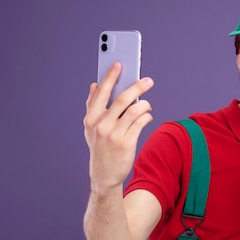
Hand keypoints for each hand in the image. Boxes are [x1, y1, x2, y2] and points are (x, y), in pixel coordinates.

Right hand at [83, 62, 153, 191]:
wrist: (104, 175)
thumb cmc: (100, 147)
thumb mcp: (91, 128)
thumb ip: (93, 106)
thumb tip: (94, 85)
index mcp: (91, 119)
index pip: (101, 93)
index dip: (110, 77)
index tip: (119, 64)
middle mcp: (101, 125)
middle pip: (122, 99)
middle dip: (137, 86)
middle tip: (148, 80)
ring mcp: (114, 135)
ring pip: (135, 110)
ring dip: (144, 104)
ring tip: (146, 104)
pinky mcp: (127, 143)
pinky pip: (141, 122)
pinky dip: (146, 116)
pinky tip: (147, 116)